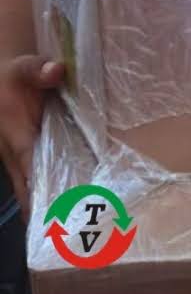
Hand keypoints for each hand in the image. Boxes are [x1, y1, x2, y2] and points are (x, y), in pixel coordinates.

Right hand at [0, 55, 63, 221]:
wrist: (2, 80)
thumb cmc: (14, 76)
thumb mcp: (24, 67)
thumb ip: (39, 69)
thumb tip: (56, 71)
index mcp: (16, 137)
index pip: (32, 169)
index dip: (45, 190)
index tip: (61, 210)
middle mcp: (15, 154)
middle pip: (30, 189)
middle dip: (48, 208)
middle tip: (76, 226)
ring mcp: (19, 159)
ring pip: (31, 189)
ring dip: (49, 204)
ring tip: (79, 223)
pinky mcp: (26, 158)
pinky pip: (35, 181)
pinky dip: (49, 194)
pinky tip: (73, 205)